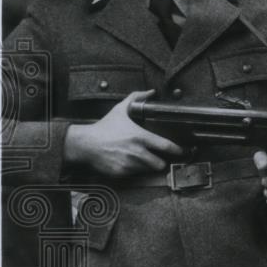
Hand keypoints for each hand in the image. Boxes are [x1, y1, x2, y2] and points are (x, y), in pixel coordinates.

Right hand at [64, 90, 184, 176]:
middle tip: (158, 157)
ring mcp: (129, 164)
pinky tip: (129, 162)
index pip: (166, 146)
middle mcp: (136, 152)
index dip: (177, 150)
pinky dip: (134, 170)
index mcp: (140, 137)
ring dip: (147, 166)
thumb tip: (150, 92)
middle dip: (161, 161)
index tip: (182, 151)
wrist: (84, 144)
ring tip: (141, 158)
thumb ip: (136, 98)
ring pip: (147, 170)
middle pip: (160, 163)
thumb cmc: (103, 128)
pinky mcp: (121, 173)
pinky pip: (134, 174)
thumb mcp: (120, 110)